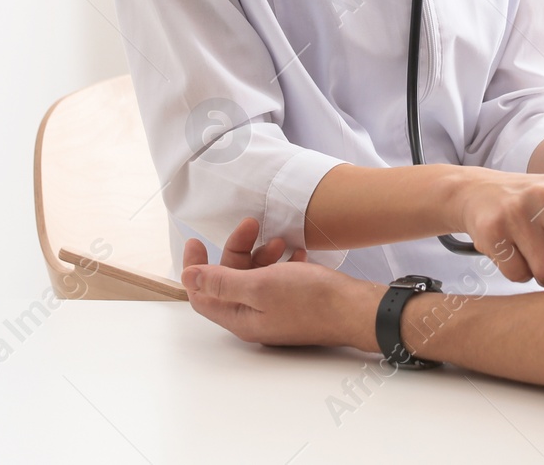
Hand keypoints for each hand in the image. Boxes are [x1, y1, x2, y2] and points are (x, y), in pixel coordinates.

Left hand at [182, 219, 377, 348]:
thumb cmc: (310, 300)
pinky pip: (278, 280)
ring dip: (263, 254)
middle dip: (237, 251)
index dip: (195, 267)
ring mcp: (276, 311)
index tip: (196, 241)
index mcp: (240, 318)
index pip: (202, 294)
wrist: (355, 310)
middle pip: (230, 281)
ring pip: (256, 277)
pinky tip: (297, 254)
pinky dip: (282, 263)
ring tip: (282, 241)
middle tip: (252, 225)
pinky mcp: (295, 304)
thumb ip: (222, 282)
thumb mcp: (260, 286)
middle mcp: (254, 318)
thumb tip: (188, 278)